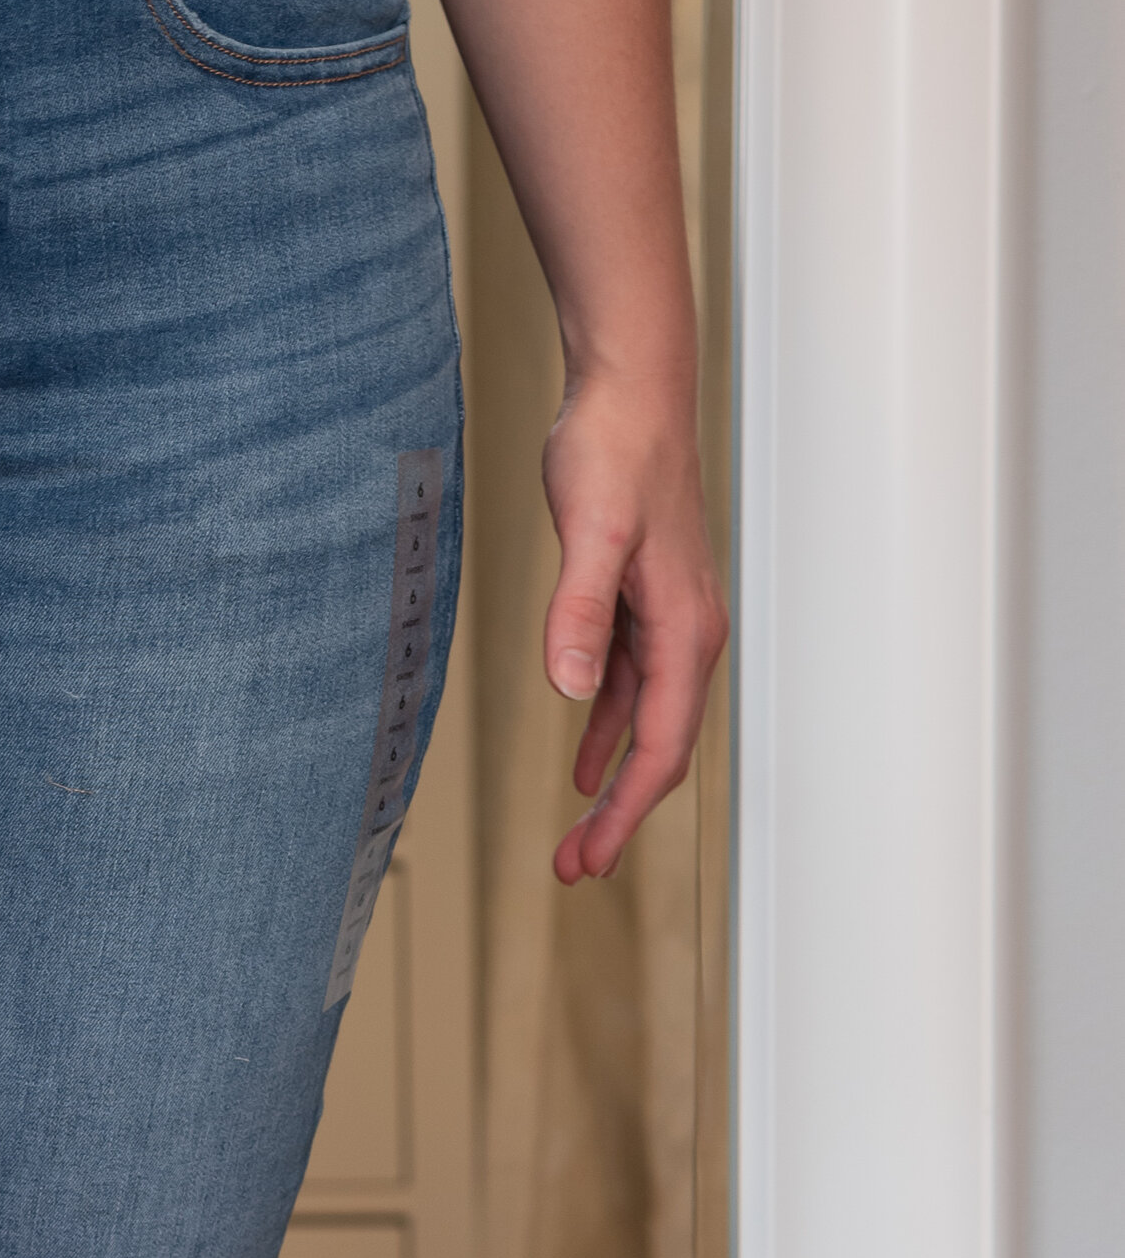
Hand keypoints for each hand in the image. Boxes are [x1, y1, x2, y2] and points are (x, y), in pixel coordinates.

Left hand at [540, 367, 728, 883]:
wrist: (631, 388)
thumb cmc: (617, 448)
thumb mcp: (592, 531)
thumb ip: (580, 612)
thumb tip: (571, 690)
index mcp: (684, 629)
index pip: (660, 746)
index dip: (624, 810)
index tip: (586, 857)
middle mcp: (687, 632)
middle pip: (659, 749)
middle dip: (620, 815)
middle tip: (574, 868)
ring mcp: (667, 619)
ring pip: (645, 724)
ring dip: (612, 781)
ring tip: (576, 834)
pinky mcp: (642, 601)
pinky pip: (630, 688)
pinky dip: (607, 729)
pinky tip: (583, 757)